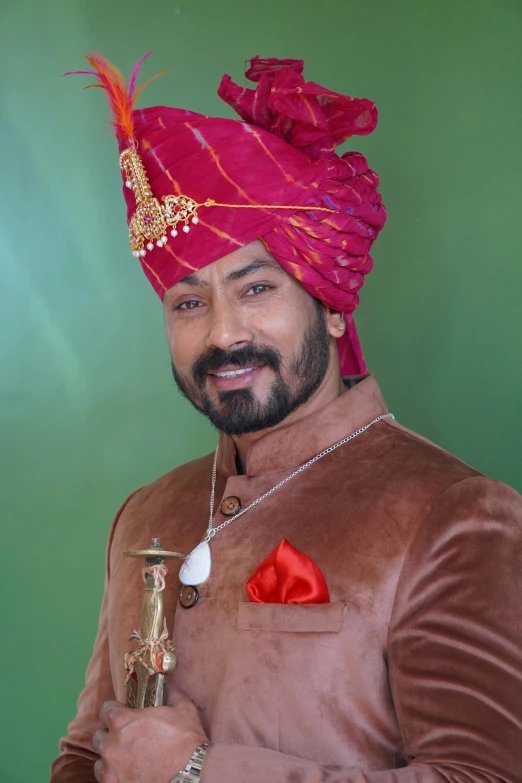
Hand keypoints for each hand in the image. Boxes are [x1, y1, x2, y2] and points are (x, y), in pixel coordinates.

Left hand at [92, 688, 207, 782]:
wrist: (191, 774)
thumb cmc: (186, 741)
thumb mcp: (182, 708)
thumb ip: (171, 693)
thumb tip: (169, 685)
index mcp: (123, 721)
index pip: (105, 710)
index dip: (113, 710)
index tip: (120, 713)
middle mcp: (112, 744)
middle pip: (99, 736)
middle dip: (110, 734)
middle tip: (125, 736)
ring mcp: (111, 768)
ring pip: (100, 760)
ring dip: (110, 756)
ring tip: (125, 756)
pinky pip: (105, 778)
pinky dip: (113, 774)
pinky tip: (126, 771)